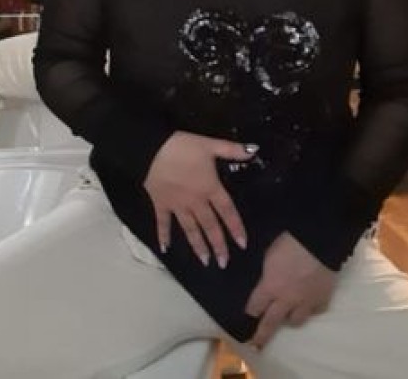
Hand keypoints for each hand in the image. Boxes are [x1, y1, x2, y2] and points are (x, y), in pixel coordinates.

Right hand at [144, 131, 256, 267]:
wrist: (152, 150)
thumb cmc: (184, 147)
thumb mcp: (210, 144)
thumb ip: (232, 149)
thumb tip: (255, 150)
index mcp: (210, 188)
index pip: (227, 211)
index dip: (236, 227)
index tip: (242, 245)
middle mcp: (196, 202)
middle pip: (210, 226)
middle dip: (218, 245)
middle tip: (224, 263)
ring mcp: (177, 206)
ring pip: (190, 229)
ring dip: (198, 245)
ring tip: (204, 261)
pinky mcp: (161, 204)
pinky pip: (163, 223)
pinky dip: (164, 235)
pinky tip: (165, 249)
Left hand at [245, 232, 335, 347]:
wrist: (320, 241)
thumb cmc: (290, 241)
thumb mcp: (269, 254)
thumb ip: (266, 272)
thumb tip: (265, 280)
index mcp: (270, 286)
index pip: (255, 306)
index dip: (250, 311)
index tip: (248, 315)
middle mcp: (286, 300)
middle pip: (270, 323)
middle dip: (261, 335)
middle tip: (255, 346)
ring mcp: (305, 302)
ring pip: (295, 321)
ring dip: (290, 318)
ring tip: (288, 314)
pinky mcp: (322, 299)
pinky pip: (315, 310)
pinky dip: (311, 308)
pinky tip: (309, 302)